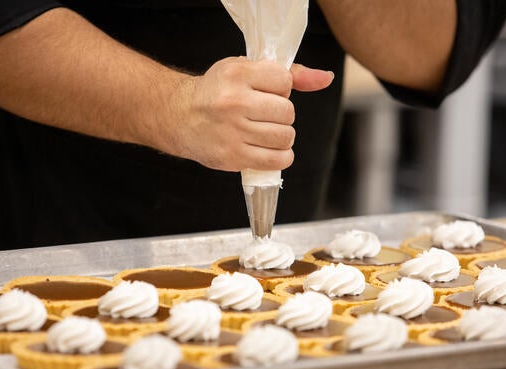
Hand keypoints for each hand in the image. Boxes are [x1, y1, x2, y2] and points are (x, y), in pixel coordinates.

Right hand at [164, 57, 332, 171]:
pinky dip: (281, 157)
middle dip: (283, 115)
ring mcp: (232, 132)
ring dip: (283, 136)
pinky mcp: (232, 156)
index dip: (282, 89)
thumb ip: (288, 73)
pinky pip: (276, 161)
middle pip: (287, 113)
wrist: (180, 116)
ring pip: (285, 137)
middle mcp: (234, 102)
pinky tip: (271, 149)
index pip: (285, 82)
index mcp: (237, 74)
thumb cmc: (218, 91)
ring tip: (267, 132)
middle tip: (266, 115)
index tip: (267, 92)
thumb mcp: (246, 70)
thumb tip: (325, 78)